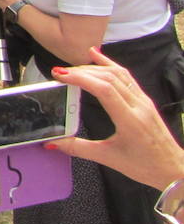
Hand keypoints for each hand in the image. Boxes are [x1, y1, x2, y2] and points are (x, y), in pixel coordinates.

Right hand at [50, 47, 183, 189]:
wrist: (173, 168)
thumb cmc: (144, 166)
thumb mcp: (108, 158)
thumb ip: (78, 148)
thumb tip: (53, 143)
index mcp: (130, 120)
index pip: (104, 90)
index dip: (81, 78)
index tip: (60, 75)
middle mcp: (139, 106)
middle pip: (109, 78)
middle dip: (81, 72)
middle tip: (59, 73)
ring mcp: (144, 100)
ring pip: (118, 74)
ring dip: (93, 67)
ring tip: (72, 68)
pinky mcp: (144, 100)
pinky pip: (126, 76)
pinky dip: (109, 64)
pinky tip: (96, 55)